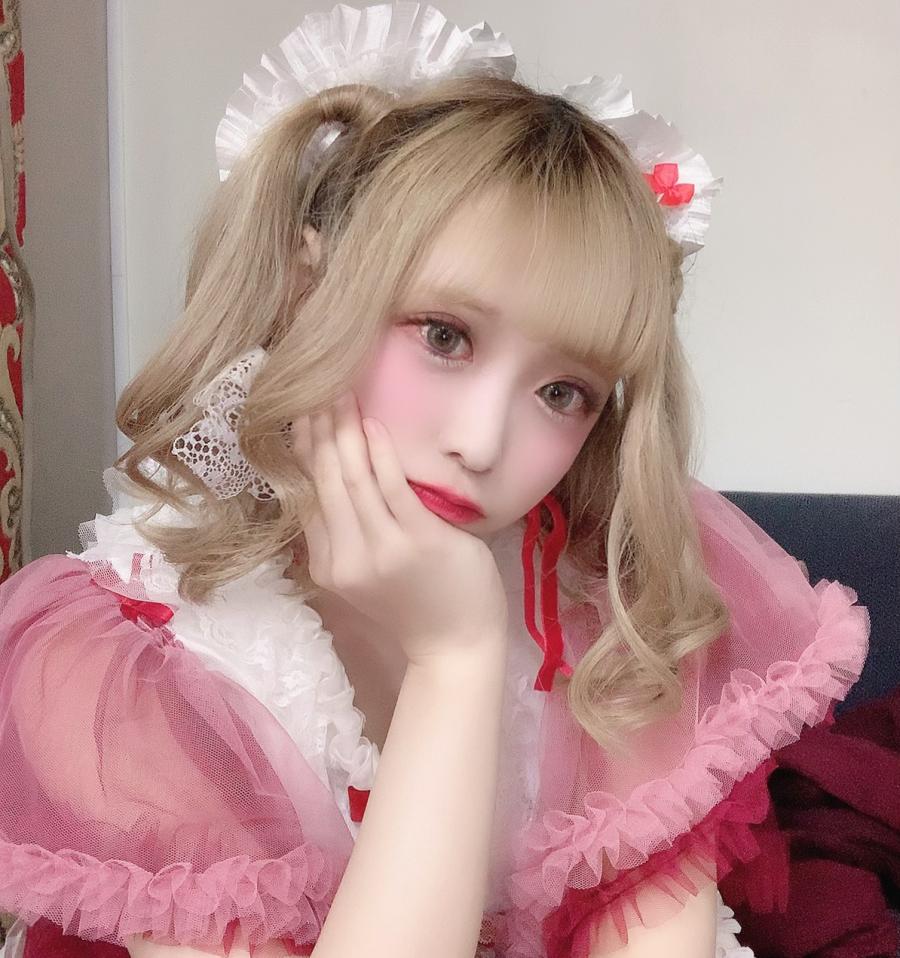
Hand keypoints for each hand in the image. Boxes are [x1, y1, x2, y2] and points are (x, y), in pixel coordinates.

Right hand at [290, 392, 508, 665]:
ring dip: (343, 432)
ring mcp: (382, 550)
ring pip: (352, 480)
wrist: (456, 646)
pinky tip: (372, 426)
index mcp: (328, 566)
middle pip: (323, 482)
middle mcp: (346, 558)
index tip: (300, 414)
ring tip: (338, 394)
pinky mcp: (418, 541)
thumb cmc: (415, 605)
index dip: (301, 452)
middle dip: (317, 431)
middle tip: (314, 388)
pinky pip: (393, 487)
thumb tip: (328, 481)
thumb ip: (341, 537)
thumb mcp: (362, 577)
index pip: (306, 497)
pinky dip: (380, 454)